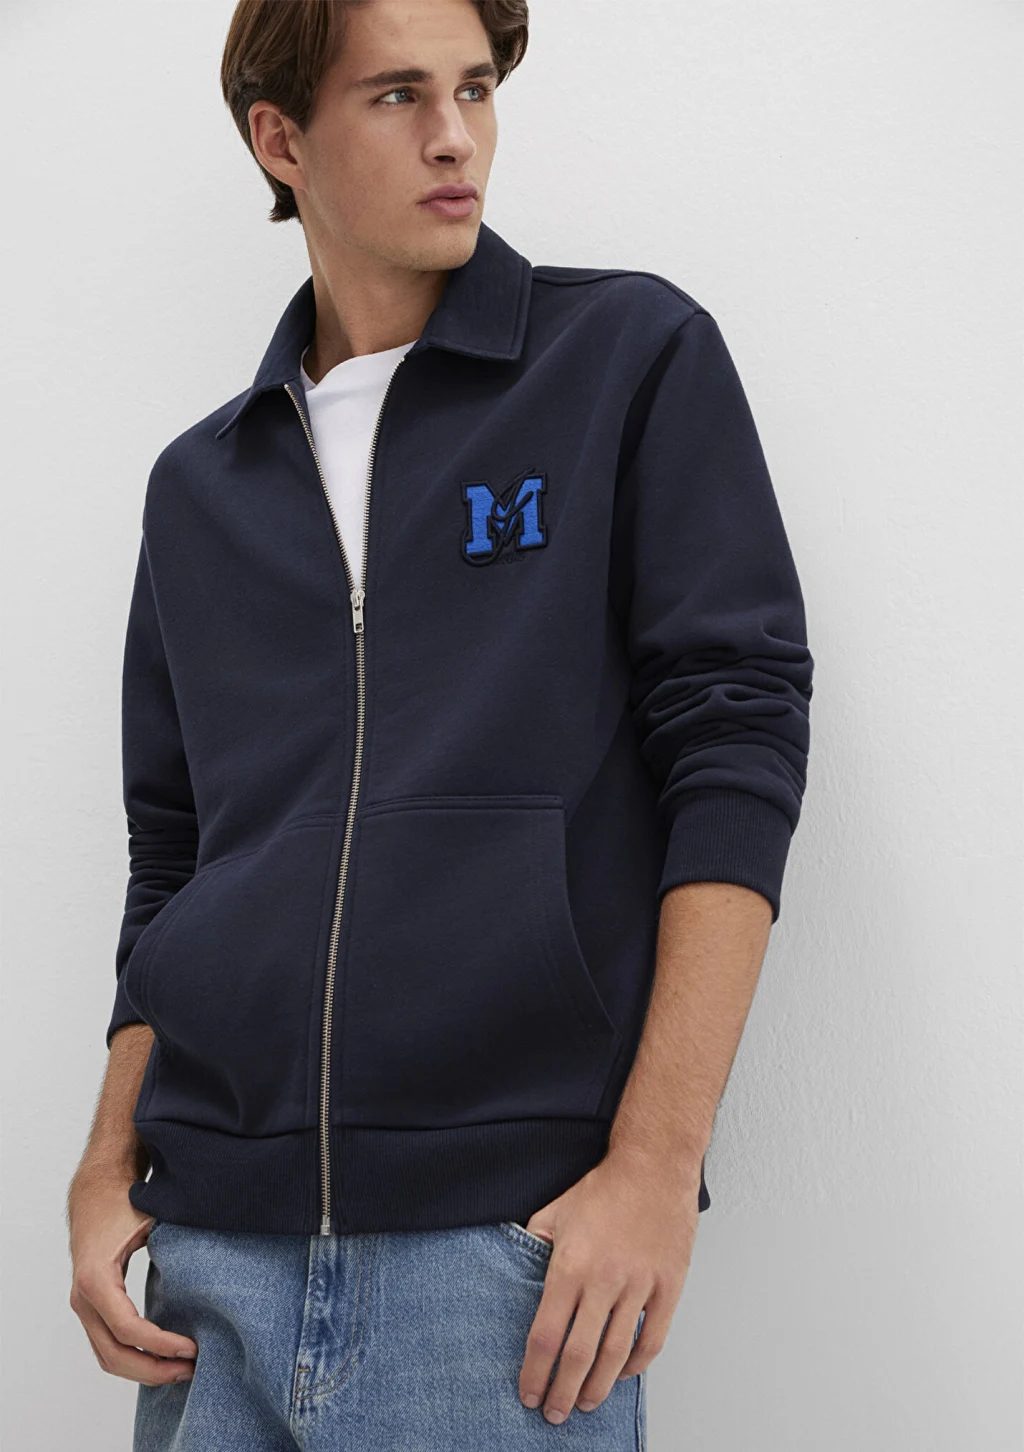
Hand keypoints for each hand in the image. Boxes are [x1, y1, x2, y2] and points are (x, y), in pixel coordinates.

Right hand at [67, 1170, 197, 1385]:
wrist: (95, 1193)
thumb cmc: (124, 1204)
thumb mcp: (150, 1221)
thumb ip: (175, 1245)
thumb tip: (214, 1268)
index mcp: (97, 1280)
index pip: (128, 1329)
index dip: (161, 1344)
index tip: (192, 1349)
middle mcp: (83, 1299)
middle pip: (114, 1355)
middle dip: (153, 1369)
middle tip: (191, 1370)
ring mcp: (83, 1306)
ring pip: (107, 1357)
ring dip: (142, 1371)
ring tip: (180, 1371)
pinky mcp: (90, 1308)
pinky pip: (106, 1345)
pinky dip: (131, 1359)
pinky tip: (160, 1358)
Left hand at [517, 1145, 700, 1423]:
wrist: (655, 1166)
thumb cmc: (604, 1188)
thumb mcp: (555, 1210)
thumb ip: (534, 1243)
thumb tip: (516, 1269)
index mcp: (570, 1264)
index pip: (546, 1334)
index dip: (534, 1371)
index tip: (527, 1392)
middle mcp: (604, 1279)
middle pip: (579, 1354)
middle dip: (562, 1391)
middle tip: (553, 1413)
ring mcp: (640, 1285)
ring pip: (615, 1353)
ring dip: (597, 1387)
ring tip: (584, 1404)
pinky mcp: (669, 1286)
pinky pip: (652, 1338)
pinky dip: (635, 1364)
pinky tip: (621, 1373)